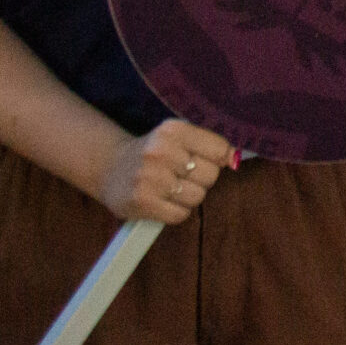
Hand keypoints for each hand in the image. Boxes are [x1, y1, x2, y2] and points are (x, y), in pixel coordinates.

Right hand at [100, 118, 233, 224]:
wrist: (110, 167)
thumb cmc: (154, 153)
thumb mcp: (178, 138)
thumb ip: (209, 145)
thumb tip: (235, 159)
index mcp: (172, 131)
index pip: (219, 149)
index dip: (217, 159)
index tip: (206, 160)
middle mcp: (159, 151)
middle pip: (210, 175)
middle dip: (201, 179)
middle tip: (181, 175)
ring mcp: (149, 178)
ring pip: (197, 197)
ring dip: (188, 197)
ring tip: (170, 187)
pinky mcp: (142, 202)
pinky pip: (180, 214)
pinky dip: (176, 211)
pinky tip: (163, 200)